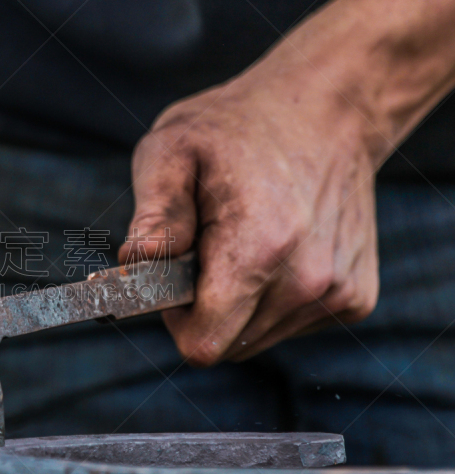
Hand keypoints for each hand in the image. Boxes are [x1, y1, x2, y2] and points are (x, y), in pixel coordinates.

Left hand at [119, 71, 379, 365]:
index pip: (202, 343)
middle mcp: (307, 281)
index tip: (177, 277)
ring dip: (241, 303)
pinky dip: (275, 298)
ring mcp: (338, 292)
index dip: (177, 318)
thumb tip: (135, 265)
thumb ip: (154, 214)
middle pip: (228, 344)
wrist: (327, 109)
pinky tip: (280, 247)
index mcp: (257, 251)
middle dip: (207, 308)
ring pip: (258, 338)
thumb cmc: (238, 129)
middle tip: (210, 248)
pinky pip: (291, 324)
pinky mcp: (356, 297)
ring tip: (247, 240)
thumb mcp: (173, 150)